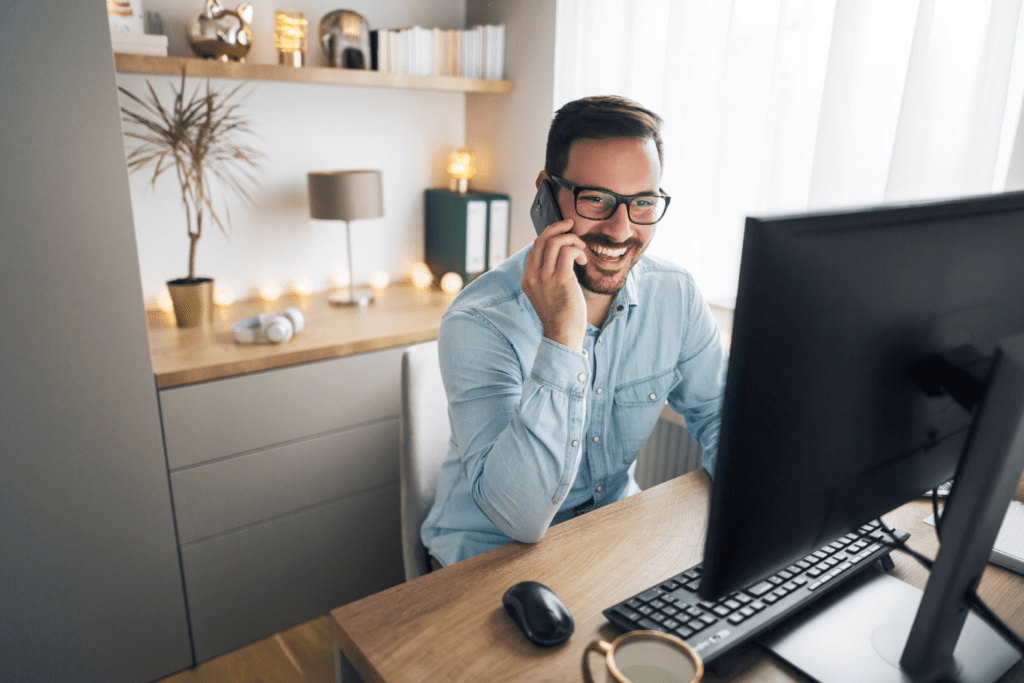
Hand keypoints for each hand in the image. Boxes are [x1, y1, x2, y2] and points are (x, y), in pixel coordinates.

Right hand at [522, 218, 587, 350]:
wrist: (563, 335)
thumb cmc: (561, 316)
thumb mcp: (547, 294)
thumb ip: (548, 277)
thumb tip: (562, 257)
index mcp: (527, 279)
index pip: (534, 248)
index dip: (549, 237)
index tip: (562, 235)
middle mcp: (532, 276)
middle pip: (541, 240)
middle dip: (558, 228)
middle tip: (571, 225)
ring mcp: (544, 278)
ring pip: (554, 242)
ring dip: (571, 240)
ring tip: (581, 250)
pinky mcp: (560, 280)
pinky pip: (567, 252)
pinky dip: (577, 250)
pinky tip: (583, 261)